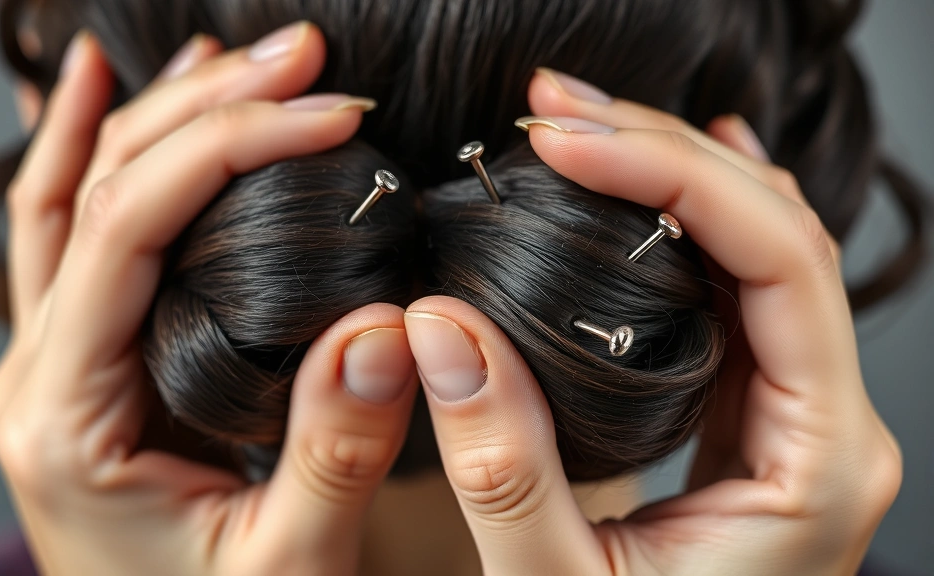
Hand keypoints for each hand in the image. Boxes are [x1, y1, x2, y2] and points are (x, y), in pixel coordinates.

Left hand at [0, 24, 418, 575]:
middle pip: (93, 192)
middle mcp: (39, 380)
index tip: (329, 116)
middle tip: (298, 54)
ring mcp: (52, 371)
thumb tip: (389, 328)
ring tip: (221, 55)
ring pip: (71, 203)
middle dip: (199, 106)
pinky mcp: (83, 371)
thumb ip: (334, 456)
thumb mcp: (288, 568)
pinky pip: (70, 243)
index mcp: (67, 421)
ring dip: (145, 114)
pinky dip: (92, 160)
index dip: (229, 151)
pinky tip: (105, 101)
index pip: (127, 232)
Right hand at [400, 68, 900, 574]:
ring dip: (672, 174)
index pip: (780, 262)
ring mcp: (794, 414)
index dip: (673, 175)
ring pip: (762, 248)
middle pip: (777, 232)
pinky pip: (741, 288)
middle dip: (664, 150)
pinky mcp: (749, 415)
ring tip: (581, 129)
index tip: (562, 142)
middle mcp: (827, 422)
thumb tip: (434, 327)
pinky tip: (655, 182)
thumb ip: (500, 463)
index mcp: (816, 462)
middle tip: (552, 113)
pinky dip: (690, 221)